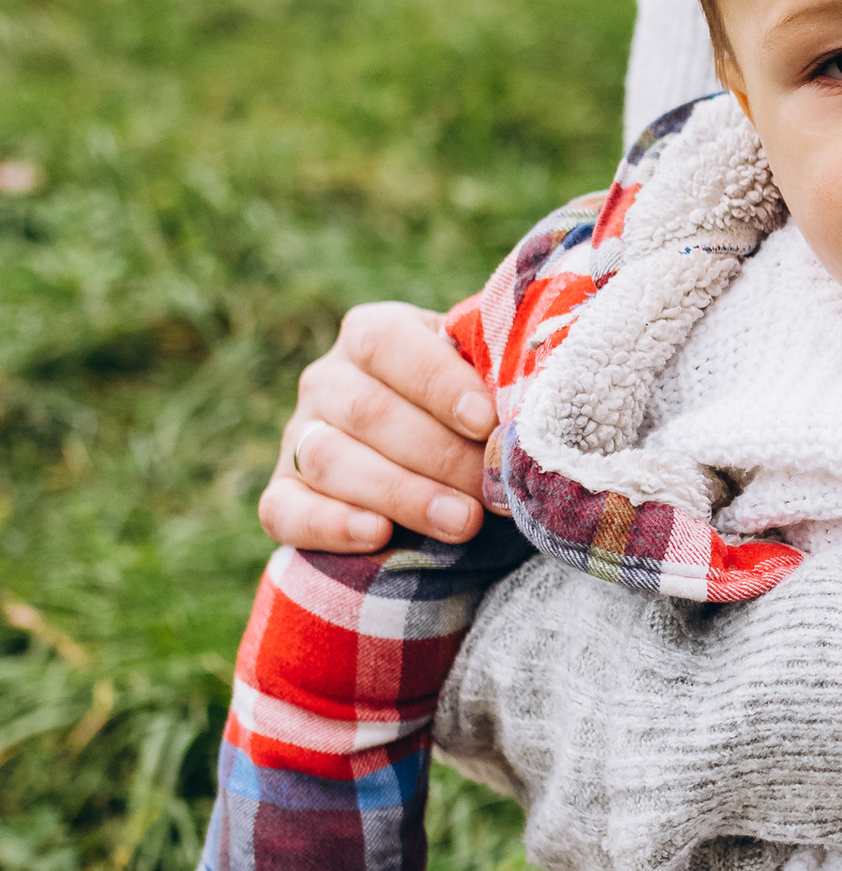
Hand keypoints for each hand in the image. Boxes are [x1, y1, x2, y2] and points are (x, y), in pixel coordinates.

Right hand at [260, 301, 493, 552]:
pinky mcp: (283, 495)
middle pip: (368, 410)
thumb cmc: (474, 417)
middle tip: (491, 493)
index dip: (437, 382)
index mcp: (372, 335)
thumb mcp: (485, 384)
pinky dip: (330, 525)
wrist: (442, 471)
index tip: (485, 422)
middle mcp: (326, 379)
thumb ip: (497, 379)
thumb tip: (529, 399)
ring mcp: (299, 438)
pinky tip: (378, 535)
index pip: (389, 343)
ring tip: (462, 523)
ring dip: (402, 495)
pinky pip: (286, 510)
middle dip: (438, 455)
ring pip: (331, 460)